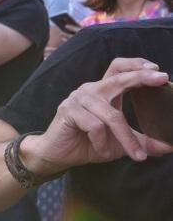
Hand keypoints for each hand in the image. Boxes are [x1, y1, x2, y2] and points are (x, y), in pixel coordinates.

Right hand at [22, 57, 172, 172]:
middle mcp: (91, 90)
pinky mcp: (68, 110)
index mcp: (104, 91)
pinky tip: (101, 151)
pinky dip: (102, 142)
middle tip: (162, 79)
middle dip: (141, 77)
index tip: (160, 71)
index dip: (137, 65)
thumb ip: (143, 142)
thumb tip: (170, 147)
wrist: (58, 155)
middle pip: (118, 78)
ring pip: (112, 115)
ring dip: (126, 138)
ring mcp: (78, 98)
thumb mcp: (120, 143)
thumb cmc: (89, 144)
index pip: (119, 68)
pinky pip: (95, 126)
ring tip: (135, 155)